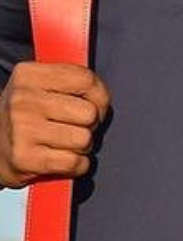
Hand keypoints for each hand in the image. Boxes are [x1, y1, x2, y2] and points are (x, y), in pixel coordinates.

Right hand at [0, 62, 110, 186]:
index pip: (86, 80)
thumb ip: (70, 81)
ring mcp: (22, 129)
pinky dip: (77, 165)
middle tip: (75, 127)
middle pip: (89, 113)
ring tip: (66, 143)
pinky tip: (64, 160)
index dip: (99, 96)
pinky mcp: (25, 158)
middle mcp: (23, 99)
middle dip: (90, 125)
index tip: (92, 105)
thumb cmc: (25, 116)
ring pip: (84, 139)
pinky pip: (74, 162)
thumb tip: (102, 95)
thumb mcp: (39, 87)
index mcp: (28, 75)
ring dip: (82, 146)